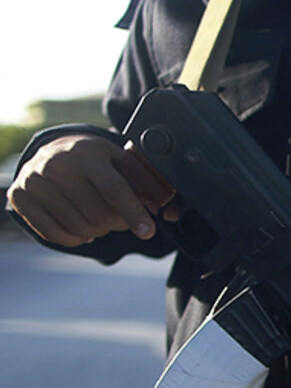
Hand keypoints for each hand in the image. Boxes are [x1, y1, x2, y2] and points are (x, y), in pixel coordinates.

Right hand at [7, 134, 168, 246]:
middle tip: (123, 220)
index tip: (148, 232)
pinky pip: (55, 233)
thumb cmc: (96, 159)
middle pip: (98, 213)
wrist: (52, 149)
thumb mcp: (120, 160)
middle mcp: (58, 164)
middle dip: (119, 223)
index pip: (114, 189)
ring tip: (104, 221)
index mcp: (88, 152)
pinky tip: (85, 229)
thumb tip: (172, 210)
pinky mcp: (20, 197)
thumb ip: (146, 181)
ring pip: (79, 226)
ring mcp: (35, 181)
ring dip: (99, 231)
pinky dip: (76, 237)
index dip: (134, 213)